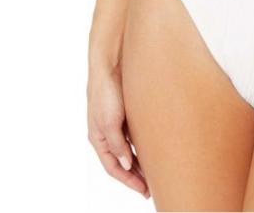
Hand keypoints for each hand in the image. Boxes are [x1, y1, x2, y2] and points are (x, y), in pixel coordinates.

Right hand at [87, 59, 149, 197]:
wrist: (111, 63)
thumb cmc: (106, 91)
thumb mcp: (109, 121)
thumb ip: (117, 143)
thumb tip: (125, 163)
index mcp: (98, 138)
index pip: (113, 167)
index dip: (128, 181)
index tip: (143, 191)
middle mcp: (106, 133)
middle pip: (121, 161)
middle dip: (135, 176)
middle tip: (151, 188)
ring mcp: (116, 123)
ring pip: (128, 149)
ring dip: (140, 162)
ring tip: (154, 172)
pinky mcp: (126, 112)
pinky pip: (134, 135)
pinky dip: (142, 145)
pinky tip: (153, 149)